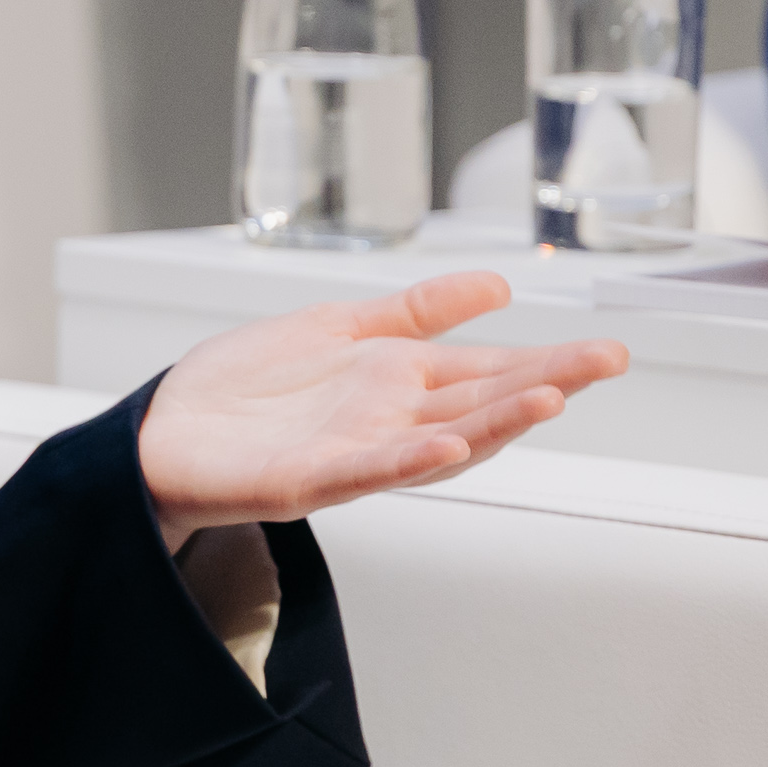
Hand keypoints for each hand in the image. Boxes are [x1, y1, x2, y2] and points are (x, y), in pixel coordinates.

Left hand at [133, 273, 625, 550]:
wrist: (163, 433)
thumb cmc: (244, 388)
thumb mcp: (340, 327)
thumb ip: (417, 310)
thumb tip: (498, 287)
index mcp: (396, 383)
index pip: (486, 372)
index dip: (544, 362)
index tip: (604, 351)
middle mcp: (386, 421)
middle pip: (478, 403)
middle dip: (542, 385)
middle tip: (604, 364)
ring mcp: (351, 453)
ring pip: (437, 440)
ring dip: (491, 424)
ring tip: (547, 400)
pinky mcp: (304, 479)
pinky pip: (364, 470)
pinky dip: (406, 459)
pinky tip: (444, 443)